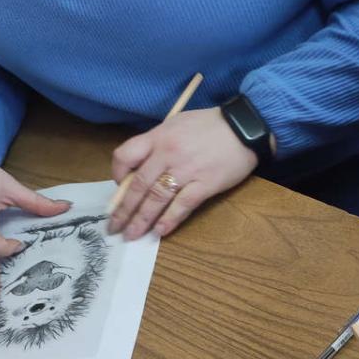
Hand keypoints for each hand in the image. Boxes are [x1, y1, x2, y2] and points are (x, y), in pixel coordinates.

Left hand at [108, 107, 258, 239]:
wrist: (243, 127)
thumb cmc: (210, 124)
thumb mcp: (177, 124)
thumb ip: (158, 143)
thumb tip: (142, 166)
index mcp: (158, 137)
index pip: (125, 156)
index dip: (116, 175)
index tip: (117, 189)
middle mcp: (167, 154)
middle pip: (138, 185)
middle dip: (123, 209)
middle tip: (114, 227)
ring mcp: (187, 170)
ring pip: (157, 198)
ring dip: (142, 220)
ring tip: (132, 235)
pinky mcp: (206, 184)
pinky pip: (183, 204)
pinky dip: (170, 219)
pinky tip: (160, 231)